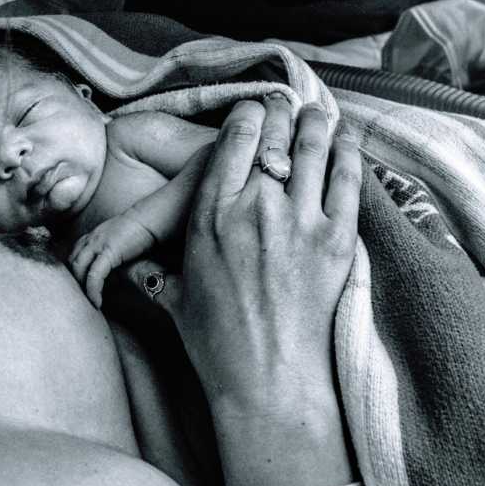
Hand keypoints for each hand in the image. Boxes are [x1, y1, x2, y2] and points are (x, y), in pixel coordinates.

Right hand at [127, 95, 360, 414]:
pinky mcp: (337, 240)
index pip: (234, 139)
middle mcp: (254, 207)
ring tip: (316, 112)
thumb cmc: (217, 343)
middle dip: (281, 112)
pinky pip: (348, 180)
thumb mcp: (176, 297)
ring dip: (315, 123)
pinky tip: (347, 139)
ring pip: (312, 148)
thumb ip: (157, 271)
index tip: (255, 109)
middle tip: (286, 103)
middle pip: (274, 135)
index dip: (248, 115)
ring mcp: (299, 221)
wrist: (269, 381)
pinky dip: (349, 153)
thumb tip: (136, 269)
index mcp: (211, 215)